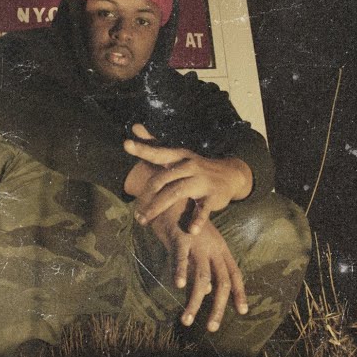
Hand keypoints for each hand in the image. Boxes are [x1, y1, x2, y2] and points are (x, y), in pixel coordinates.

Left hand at [124, 124, 252, 236]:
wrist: (231, 175)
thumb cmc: (196, 167)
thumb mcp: (177, 155)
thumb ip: (155, 143)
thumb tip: (134, 126)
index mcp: (179, 157)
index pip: (158, 152)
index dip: (142, 148)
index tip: (126, 144)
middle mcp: (189, 166)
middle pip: (162, 179)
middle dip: (146, 198)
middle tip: (136, 215)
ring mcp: (202, 180)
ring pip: (176, 192)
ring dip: (158, 207)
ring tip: (145, 221)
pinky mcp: (213, 195)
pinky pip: (203, 208)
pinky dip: (198, 219)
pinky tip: (191, 230)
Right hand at [147, 204, 248, 330]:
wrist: (170, 196)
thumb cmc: (182, 224)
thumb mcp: (195, 249)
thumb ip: (199, 270)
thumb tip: (205, 293)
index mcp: (219, 249)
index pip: (234, 274)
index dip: (239, 293)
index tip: (242, 311)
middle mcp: (212, 248)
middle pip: (222, 281)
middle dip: (218, 307)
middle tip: (212, 328)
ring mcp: (198, 243)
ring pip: (201, 277)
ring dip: (194, 301)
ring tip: (186, 320)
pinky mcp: (181, 238)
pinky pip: (182, 258)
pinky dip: (180, 271)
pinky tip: (177, 286)